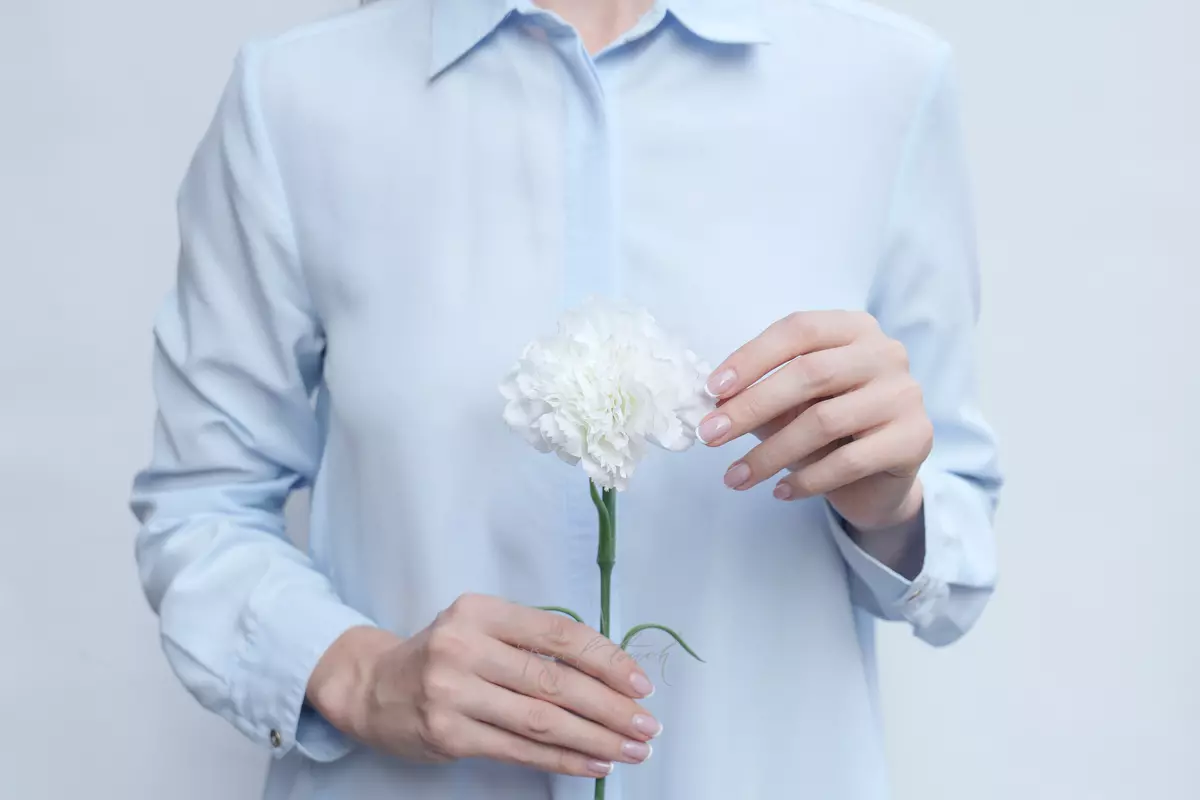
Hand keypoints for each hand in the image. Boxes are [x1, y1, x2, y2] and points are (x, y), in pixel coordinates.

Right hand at [307, 594, 660, 777]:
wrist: (371, 687)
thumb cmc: (441, 655)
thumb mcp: (479, 628)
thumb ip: (530, 641)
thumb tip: (607, 671)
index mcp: (480, 611)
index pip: (558, 635)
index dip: (606, 659)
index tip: (639, 683)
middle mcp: (464, 647)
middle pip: (555, 681)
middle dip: (610, 707)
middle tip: (646, 724)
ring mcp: (453, 692)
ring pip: (542, 720)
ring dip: (595, 738)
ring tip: (629, 748)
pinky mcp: (448, 734)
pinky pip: (519, 749)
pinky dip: (563, 758)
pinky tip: (593, 762)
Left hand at [696, 311, 932, 530]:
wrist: (878, 480)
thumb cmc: (828, 429)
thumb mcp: (790, 404)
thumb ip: (760, 394)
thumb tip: (714, 403)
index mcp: (853, 329)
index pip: (798, 330)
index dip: (752, 357)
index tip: (713, 391)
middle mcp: (886, 352)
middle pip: (810, 373)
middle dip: (752, 406)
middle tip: (711, 436)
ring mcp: (905, 394)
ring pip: (825, 420)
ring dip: (771, 453)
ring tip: (735, 477)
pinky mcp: (916, 438)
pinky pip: (850, 461)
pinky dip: (807, 479)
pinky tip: (780, 491)